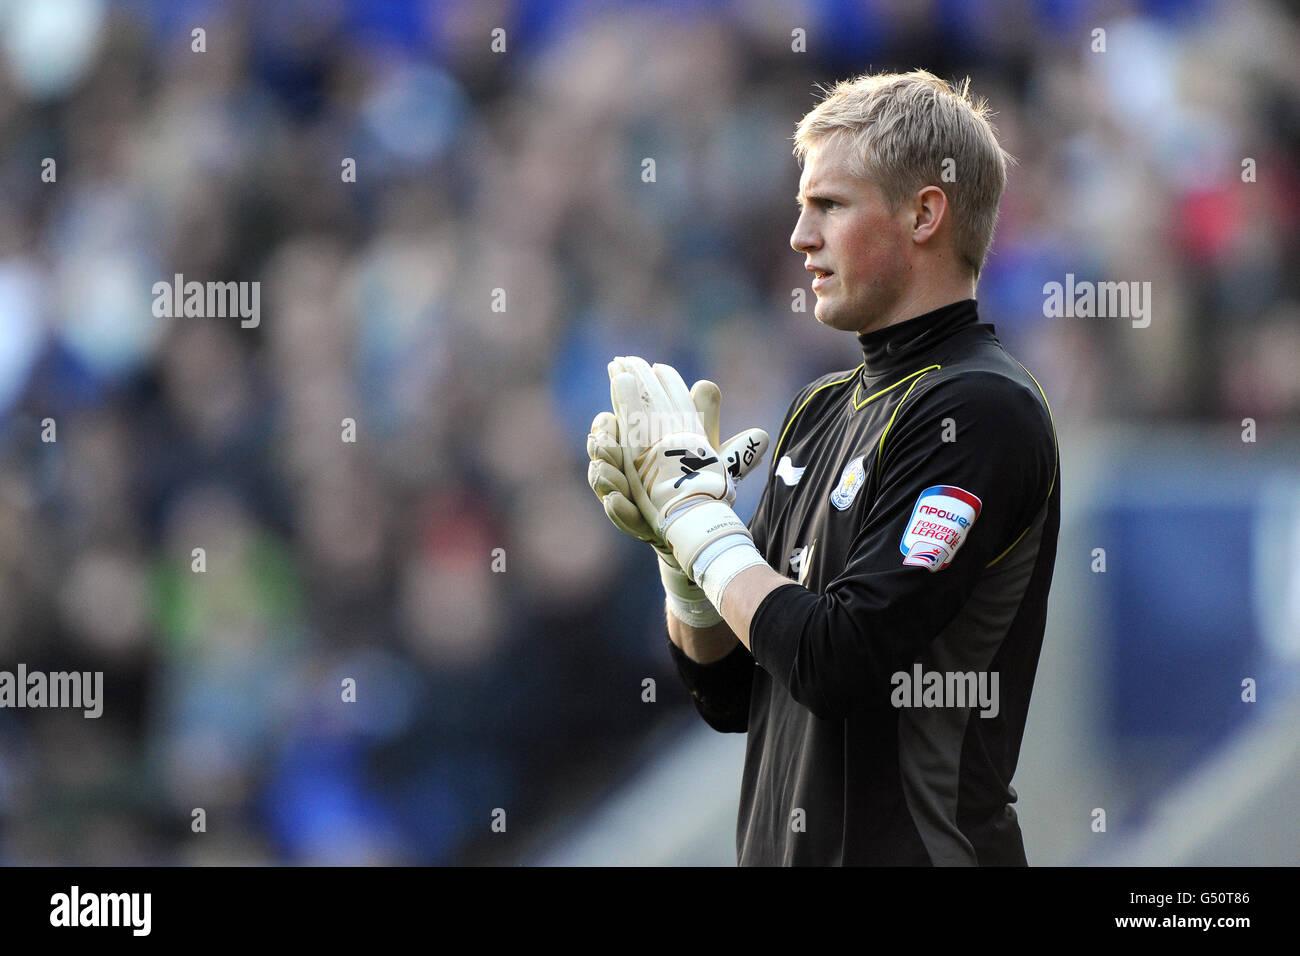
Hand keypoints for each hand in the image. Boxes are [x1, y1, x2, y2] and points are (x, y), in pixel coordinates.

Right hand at [608, 357, 765, 575]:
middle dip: (600, 443)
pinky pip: (621, 513)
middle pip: (600, 449)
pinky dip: (618, 507)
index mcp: (636, 440)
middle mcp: (624, 464)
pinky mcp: (634, 518)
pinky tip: (616, 500)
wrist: (697, 518)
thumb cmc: (696, 473)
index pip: (613, 422)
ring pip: (603, 480)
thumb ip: (704, 415)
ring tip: (607, 470)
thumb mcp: (704, 443)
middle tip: (603, 439)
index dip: (609, 417)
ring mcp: (625, 492)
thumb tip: (706, 384)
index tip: (613, 405)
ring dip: (603, 475)